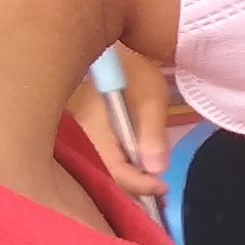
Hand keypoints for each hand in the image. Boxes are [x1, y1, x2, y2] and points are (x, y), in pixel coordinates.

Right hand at [66, 47, 171, 201]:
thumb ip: (152, 134)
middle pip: (105, 175)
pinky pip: (102, 158)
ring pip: (102, 169)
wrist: (115, 50)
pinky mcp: (87, 132)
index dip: (140, 185)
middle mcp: (81, 136)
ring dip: (128, 181)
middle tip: (159, 194)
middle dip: (132, 189)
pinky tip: (138, 170)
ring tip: (152, 186)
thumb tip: (156, 169)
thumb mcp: (150, 99)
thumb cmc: (134, 69)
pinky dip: (122, 168)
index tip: (163, 187)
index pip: (114, 171)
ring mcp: (82, 134)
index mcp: (94, 129)